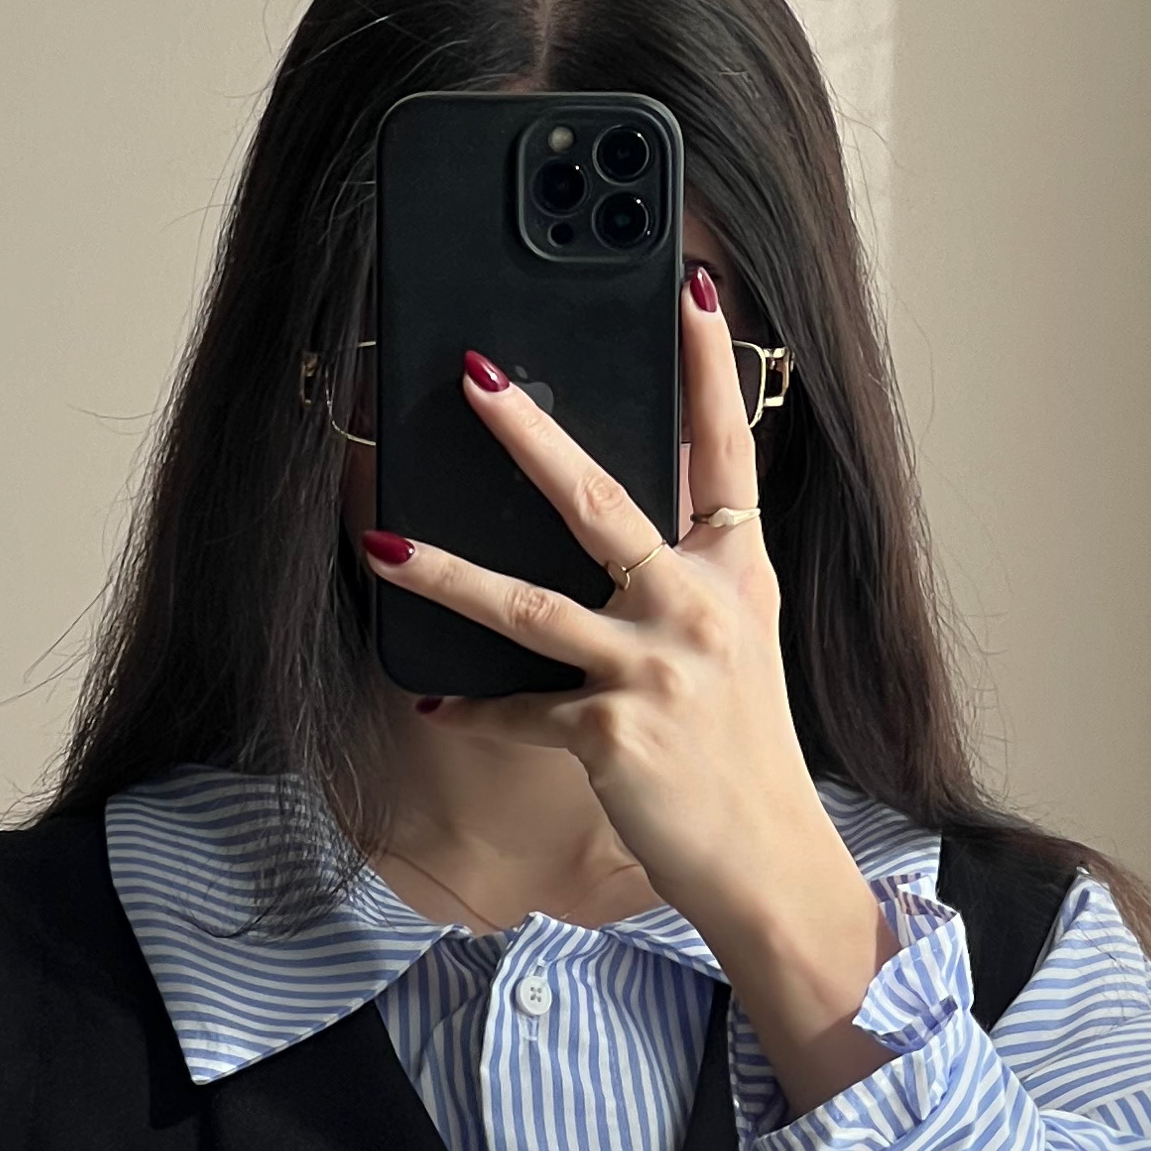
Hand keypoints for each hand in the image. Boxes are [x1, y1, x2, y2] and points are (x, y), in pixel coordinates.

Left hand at [354, 270, 844, 945]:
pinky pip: (517, 710)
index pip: (727, 449)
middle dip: (529, 435)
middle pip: (602, 500)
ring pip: (527, 605)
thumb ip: (693, 573)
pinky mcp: (612, 733)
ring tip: (381, 542)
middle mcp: (699, 608)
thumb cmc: (742, 750)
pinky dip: (472, 711)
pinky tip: (434, 704)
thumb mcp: (738, 643)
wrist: (768, 861)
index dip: (710, 367)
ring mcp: (655, 669)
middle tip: (474, 375)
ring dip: (444, 573)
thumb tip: (630, 518)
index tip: (693, 289)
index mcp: (736, 573)